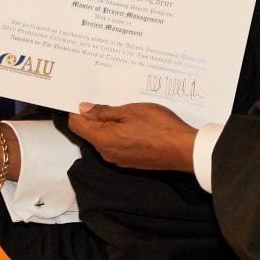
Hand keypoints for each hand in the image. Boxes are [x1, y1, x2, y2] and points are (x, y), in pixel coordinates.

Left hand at [68, 102, 195, 171]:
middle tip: (106, 99)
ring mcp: (119, 159)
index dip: (76, 111)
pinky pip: (117, 145)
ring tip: (124, 110)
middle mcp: (107, 153)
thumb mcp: (129, 111)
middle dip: (93, 116)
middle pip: (90, 132)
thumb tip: (84, 109)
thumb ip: (104, 111)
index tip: (82, 98)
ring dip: (108, 125)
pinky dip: (119, 134)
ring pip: (104, 139)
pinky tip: (133, 124)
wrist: (183, 150)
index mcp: (103, 139)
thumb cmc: (159, 128)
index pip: (77, 125)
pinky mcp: (130, 161)